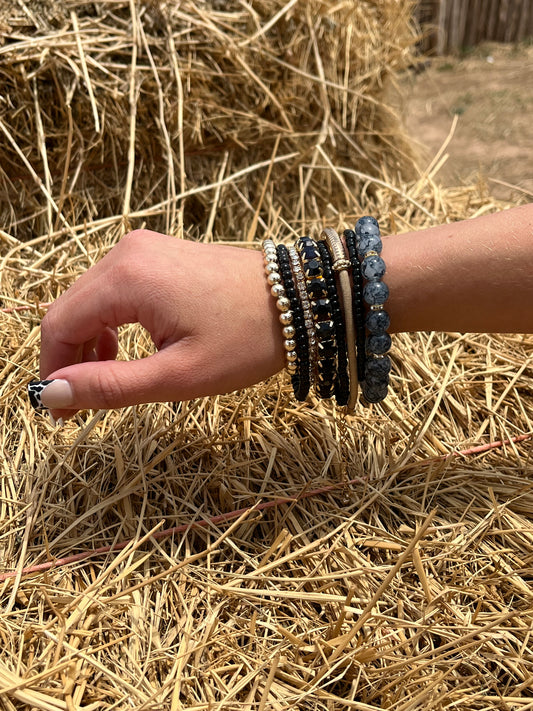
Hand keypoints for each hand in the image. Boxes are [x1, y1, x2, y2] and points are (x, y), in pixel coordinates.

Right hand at [31, 230, 285, 419]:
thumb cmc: (248, 340)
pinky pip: (115, 289)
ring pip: (90, 300)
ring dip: (88, 341)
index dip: (53, 371)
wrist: (301, 301)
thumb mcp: (178, 375)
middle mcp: (127, 252)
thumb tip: (52, 393)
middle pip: (70, 309)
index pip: (59, 325)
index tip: (61, 413)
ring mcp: (144, 248)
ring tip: (107, 380)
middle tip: (81, 406)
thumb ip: (110, 385)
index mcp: (127, 278)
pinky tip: (126, 349)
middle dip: (68, 358)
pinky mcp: (160, 253)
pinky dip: (111, 322)